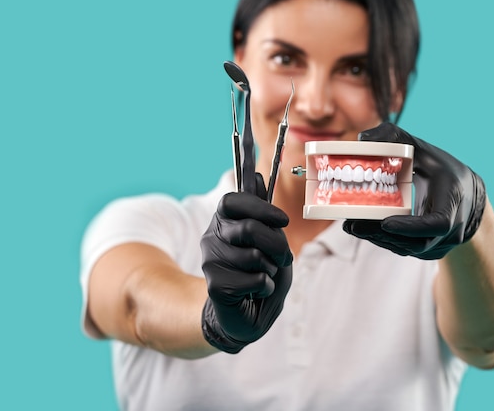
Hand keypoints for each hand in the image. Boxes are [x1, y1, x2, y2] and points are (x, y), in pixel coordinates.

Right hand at [200, 174, 292, 352]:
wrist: (247, 316)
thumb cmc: (262, 274)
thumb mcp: (271, 242)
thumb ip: (264, 215)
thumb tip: (257, 176)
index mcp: (225, 222)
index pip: (232, 201)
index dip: (259, 207)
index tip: (282, 221)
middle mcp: (212, 237)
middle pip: (249, 228)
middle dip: (276, 245)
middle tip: (283, 258)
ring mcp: (210, 261)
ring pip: (254, 256)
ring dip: (271, 269)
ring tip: (264, 276)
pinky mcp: (215, 284)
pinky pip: (254, 279)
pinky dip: (265, 286)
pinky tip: (255, 292)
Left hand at [343, 122, 485, 259]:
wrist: (468, 194)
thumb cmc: (442, 169)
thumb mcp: (423, 148)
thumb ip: (394, 137)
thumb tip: (363, 139)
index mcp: (454, 200)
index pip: (438, 223)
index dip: (411, 226)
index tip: (385, 222)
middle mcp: (453, 228)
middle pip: (418, 242)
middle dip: (383, 235)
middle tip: (353, 225)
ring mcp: (444, 243)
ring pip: (409, 249)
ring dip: (380, 240)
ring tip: (352, 228)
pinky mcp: (432, 251)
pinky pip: (408, 250)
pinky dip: (386, 242)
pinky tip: (366, 232)